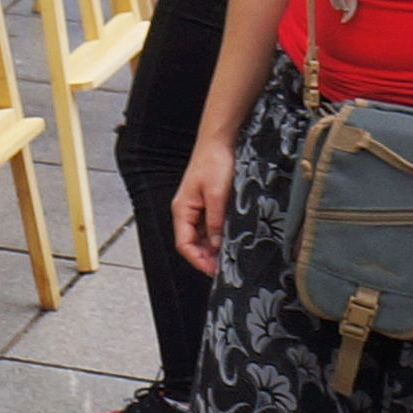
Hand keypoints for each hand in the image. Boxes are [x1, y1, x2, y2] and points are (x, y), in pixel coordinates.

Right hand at [172, 138, 235, 277]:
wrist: (219, 141)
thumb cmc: (214, 162)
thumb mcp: (217, 195)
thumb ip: (215, 221)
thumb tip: (215, 244)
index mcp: (182, 209)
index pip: (184, 244)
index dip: (198, 260)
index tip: (214, 271)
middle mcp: (187, 210)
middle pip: (192, 242)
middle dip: (206, 257)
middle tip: (225, 268)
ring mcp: (197, 207)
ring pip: (201, 235)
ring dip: (213, 247)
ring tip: (229, 256)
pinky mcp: (208, 202)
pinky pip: (209, 225)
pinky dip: (218, 235)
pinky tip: (230, 239)